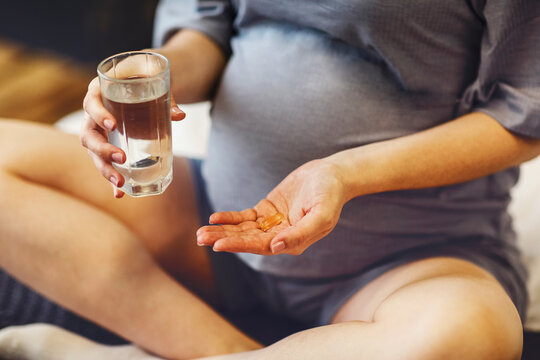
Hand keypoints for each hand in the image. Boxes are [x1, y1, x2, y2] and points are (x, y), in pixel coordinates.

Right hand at [81, 64, 184, 197]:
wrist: (139, 79)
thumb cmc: (143, 77)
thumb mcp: (154, 80)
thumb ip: (166, 96)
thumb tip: (179, 115)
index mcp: (99, 92)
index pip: (91, 103)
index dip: (99, 114)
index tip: (114, 124)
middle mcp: (93, 114)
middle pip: (89, 135)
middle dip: (103, 150)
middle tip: (122, 157)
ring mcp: (98, 131)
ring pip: (94, 153)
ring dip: (105, 170)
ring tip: (120, 184)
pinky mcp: (107, 144)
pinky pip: (105, 163)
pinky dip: (112, 179)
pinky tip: (120, 194)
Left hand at [196, 159, 346, 254]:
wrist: (331, 175)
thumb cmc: (330, 195)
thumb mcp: (320, 215)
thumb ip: (300, 233)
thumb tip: (275, 248)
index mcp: (293, 242)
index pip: (261, 246)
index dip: (239, 245)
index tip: (219, 245)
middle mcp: (280, 236)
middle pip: (247, 240)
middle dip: (224, 239)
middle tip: (201, 238)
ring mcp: (272, 223)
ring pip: (243, 229)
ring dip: (222, 231)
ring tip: (201, 232)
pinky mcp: (267, 210)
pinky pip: (245, 217)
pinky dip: (230, 218)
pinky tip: (215, 218)